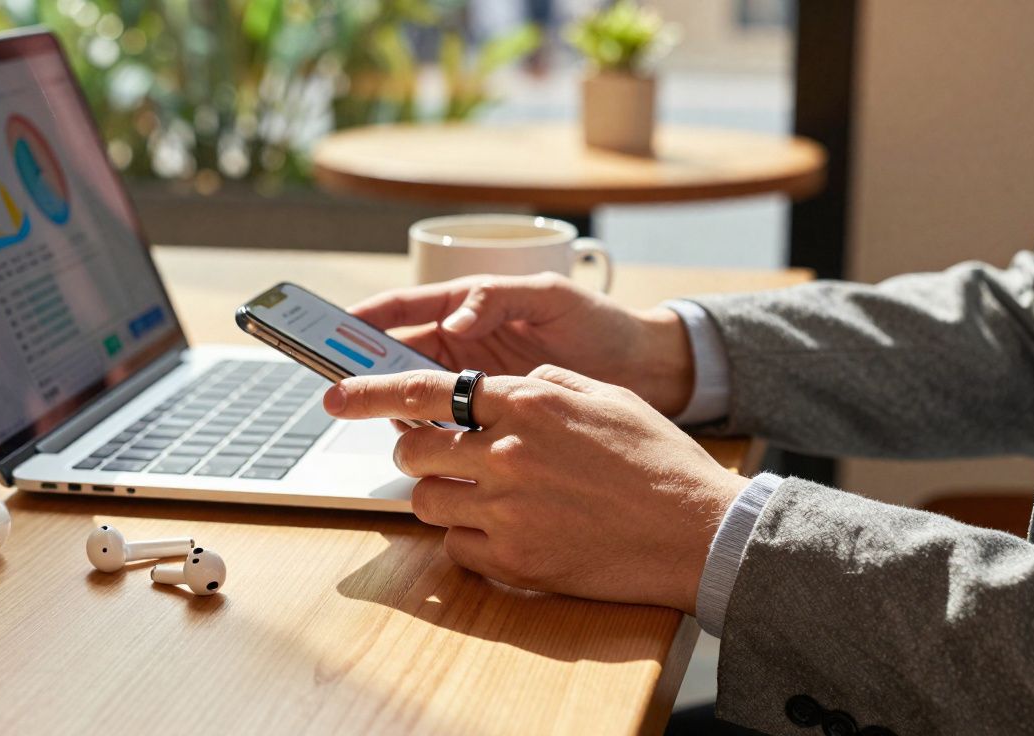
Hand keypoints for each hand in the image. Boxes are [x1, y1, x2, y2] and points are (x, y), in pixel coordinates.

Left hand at [323, 365, 746, 612]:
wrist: (697, 532)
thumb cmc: (658, 461)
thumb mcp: (606, 397)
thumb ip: (548, 383)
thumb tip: (508, 385)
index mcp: (530, 401)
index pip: (429, 389)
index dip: (372, 391)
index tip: (336, 395)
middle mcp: (510, 451)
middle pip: (415, 446)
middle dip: (412, 449)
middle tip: (431, 454)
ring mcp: (509, 509)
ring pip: (427, 499)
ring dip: (439, 494)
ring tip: (473, 494)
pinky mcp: (516, 559)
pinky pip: (455, 547)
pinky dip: (466, 539)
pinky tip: (501, 531)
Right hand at [349, 273, 695, 415]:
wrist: (645, 370)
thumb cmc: (599, 323)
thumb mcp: (550, 298)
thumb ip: (497, 300)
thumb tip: (454, 319)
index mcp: (470, 306)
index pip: (403, 308)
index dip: (364, 320)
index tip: (331, 333)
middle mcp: (463, 343)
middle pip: (398, 355)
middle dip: (366, 369)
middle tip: (339, 390)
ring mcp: (475, 382)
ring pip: (416, 394)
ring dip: (395, 406)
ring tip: (376, 418)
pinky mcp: (491, 417)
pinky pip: (447, 425)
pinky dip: (429, 433)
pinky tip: (420, 445)